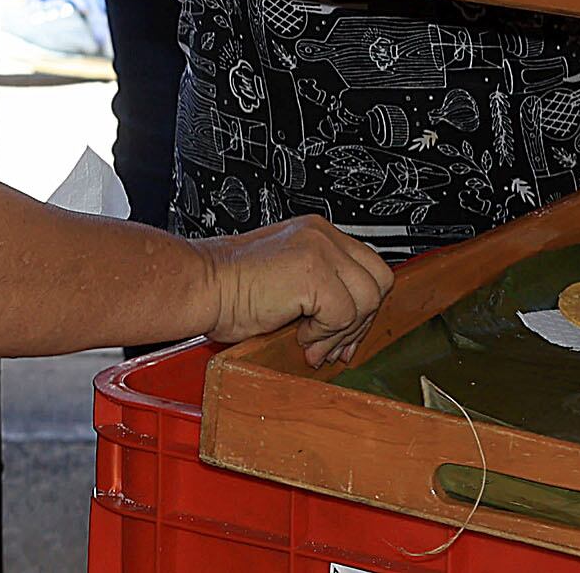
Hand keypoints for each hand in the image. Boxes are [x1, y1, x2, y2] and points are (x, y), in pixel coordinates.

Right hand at [196, 216, 394, 367]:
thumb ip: (320, 293)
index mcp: (317, 234)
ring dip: (342, 331)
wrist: (200, 285)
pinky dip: (324, 334)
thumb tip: (349, 330)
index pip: (367, 269)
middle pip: (379, 281)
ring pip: (367, 299)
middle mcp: (322, 235)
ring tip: (311, 342)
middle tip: (332, 345)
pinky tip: (299, 335)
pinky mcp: (313, 270)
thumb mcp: (286, 282)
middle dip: (361, 321)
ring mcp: (319, 249)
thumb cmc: (229, 288)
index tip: (344, 336)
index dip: (362, 308)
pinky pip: (344, 314)